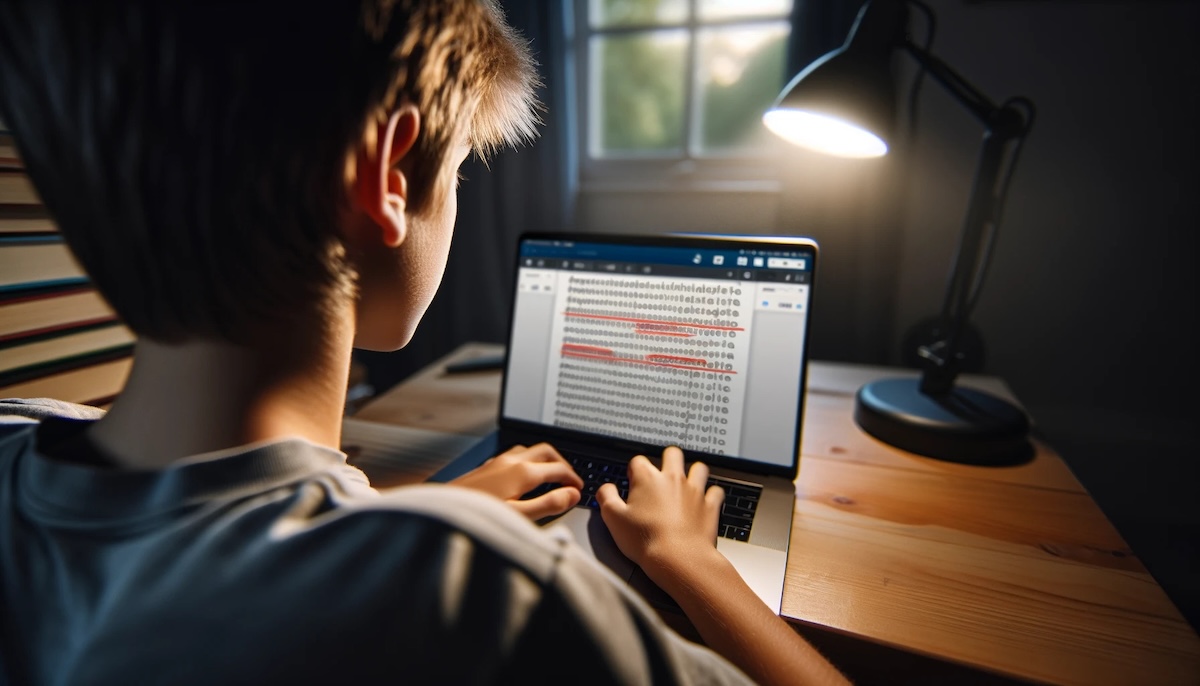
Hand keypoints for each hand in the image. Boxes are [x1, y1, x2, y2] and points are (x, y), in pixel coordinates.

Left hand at [450, 443, 582, 519]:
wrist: (441, 512)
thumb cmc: (476, 517)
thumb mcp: (519, 516)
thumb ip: (548, 505)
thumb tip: (571, 495)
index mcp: (523, 472)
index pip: (558, 469)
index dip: (573, 479)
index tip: (579, 489)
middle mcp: (511, 462)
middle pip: (546, 451)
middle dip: (562, 463)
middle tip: (570, 478)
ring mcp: (496, 462)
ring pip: (528, 450)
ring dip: (543, 459)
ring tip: (549, 475)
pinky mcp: (485, 467)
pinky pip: (513, 455)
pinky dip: (527, 462)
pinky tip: (522, 476)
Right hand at [597, 446, 724, 581]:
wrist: (678, 558)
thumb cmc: (646, 540)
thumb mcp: (613, 518)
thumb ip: (607, 497)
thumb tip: (606, 488)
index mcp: (648, 479)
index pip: (639, 461)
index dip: (634, 471)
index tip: (633, 483)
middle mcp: (673, 478)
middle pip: (673, 454)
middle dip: (667, 460)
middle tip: (661, 476)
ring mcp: (694, 490)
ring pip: (699, 467)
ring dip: (693, 472)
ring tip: (686, 484)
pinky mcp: (710, 505)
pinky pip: (716, 491)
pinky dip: (711, 494)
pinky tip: (704, 501)